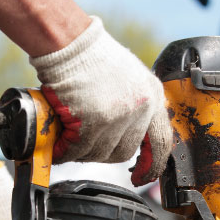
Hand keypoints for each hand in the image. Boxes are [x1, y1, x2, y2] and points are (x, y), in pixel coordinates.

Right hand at [30, 16, 171, 185]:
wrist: (71, 42)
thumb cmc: (92, 56)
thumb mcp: (129, 78)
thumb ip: (134, 105)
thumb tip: (126, 133)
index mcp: (153, 97)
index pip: (161, 142)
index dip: (152, 164)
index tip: (142, 176)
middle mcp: (141, 108)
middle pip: (124, 151)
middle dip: (102, 152)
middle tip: (85, 144)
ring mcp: (118, 116)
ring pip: (100, 153)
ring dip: (82, 151)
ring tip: (68, 139)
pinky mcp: (95, 121)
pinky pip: (79, 149)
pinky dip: (65, 151)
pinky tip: (58, 144)